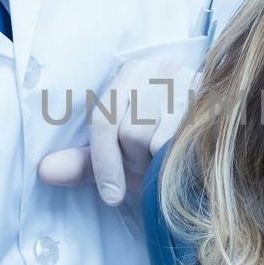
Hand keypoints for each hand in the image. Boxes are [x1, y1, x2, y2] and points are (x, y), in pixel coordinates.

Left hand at [37, 40, 204, 205]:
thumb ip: (83, 164)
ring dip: (159, 165)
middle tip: (150, 168)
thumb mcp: (116, 158)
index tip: (111, 196)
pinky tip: (190, 162)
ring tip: (169, 163)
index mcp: (133, 71)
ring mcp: (193, 83)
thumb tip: (45, 171)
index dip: (104, 163)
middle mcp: (162, 68)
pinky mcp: (219, 105)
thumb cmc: (159, 152)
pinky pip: (185, 146)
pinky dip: (182, 164)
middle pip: (130, 131)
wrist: (214, 158)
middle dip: (136, 163)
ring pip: (156, 140)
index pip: (104, 118)